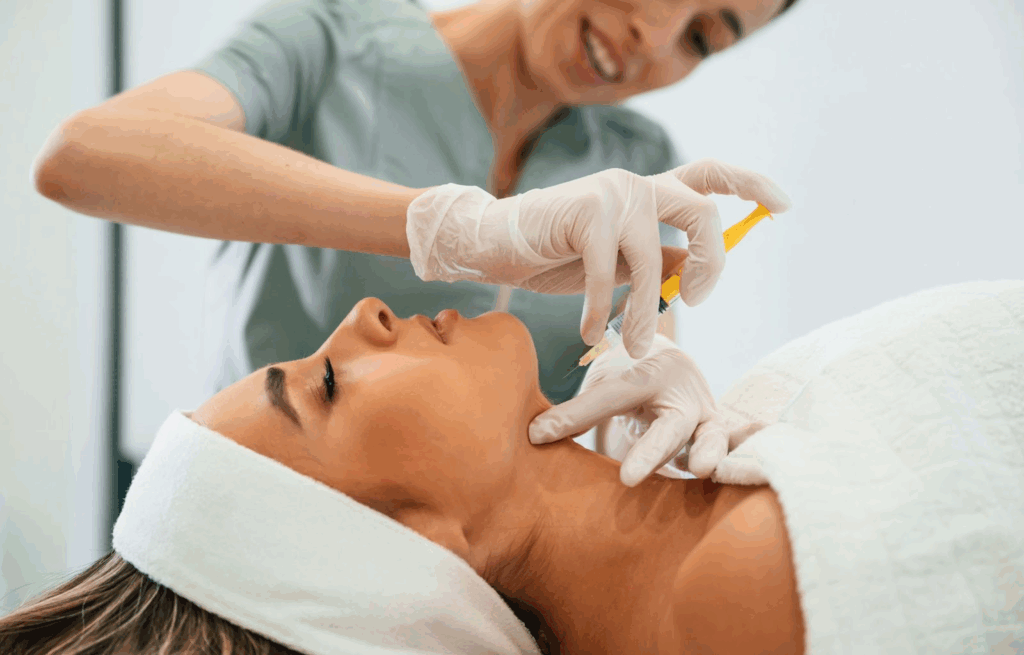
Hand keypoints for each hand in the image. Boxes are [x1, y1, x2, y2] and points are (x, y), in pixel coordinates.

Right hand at [406, 159, 789, 357]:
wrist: (493, 241)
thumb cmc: (555, 254)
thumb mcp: (617, 262)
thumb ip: (655, 261)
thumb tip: (691, 274)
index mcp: (649, 192)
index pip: (710, 175)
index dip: (751, 186)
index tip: (783, 206)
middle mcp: (637, 184)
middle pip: (702, 212)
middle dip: (711, 262)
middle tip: (694, 299)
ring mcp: (612, 194)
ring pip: (653, 258)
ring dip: (647, 312)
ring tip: (636, 345)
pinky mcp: (585, 212)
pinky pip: (609, 274)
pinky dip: (602, 311)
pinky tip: (592, 332)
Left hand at [528, 334, 730, 486]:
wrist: (676, 365)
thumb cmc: (632, 378)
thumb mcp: (605, 386)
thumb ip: (576, 412)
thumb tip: (534, 437)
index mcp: (647, 374)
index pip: (608, 398)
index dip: (575, 417)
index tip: (539, 436)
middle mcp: (682, 396)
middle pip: (669, 424)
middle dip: (652, 451)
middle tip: (628, 478)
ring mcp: (707, 420)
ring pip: (714, 436)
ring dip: (708, 454)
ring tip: (700, 471)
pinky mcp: (719, 444)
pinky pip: (731, 455)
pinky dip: (733, 470)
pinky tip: (726, 491)